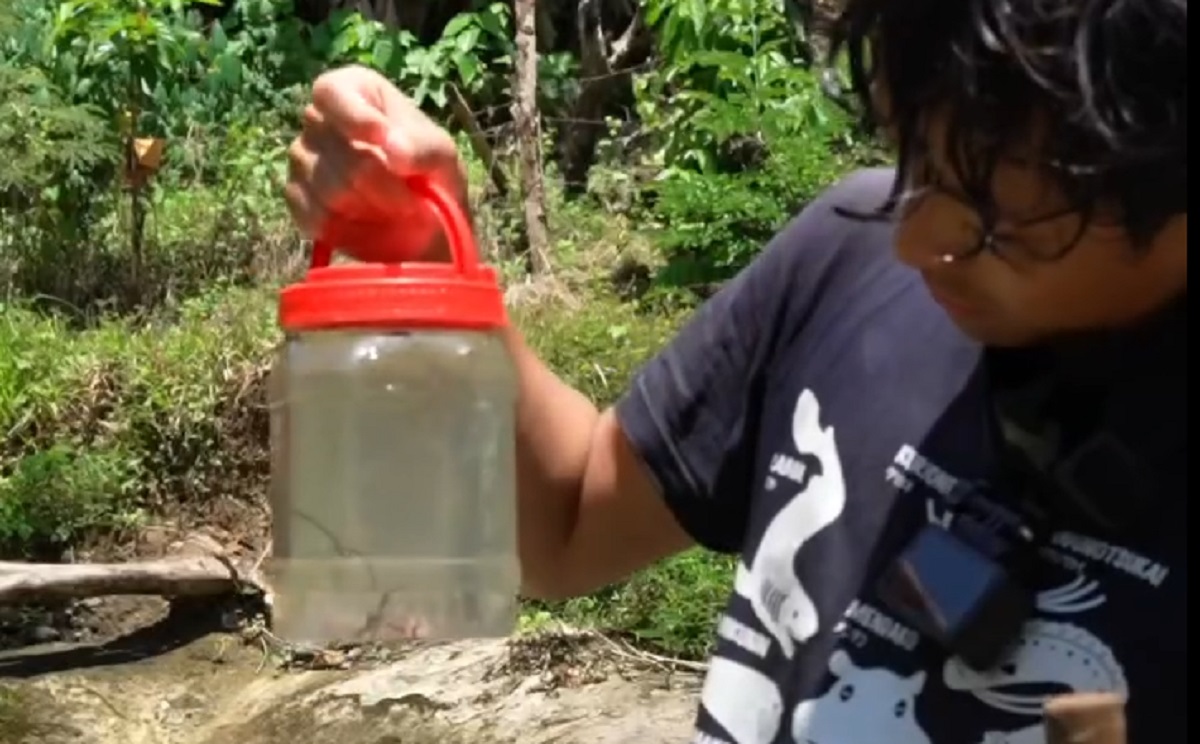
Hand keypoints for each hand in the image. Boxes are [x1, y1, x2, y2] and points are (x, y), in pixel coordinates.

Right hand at [285, 65, 468, 262]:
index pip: (331, 92)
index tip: (384, 138)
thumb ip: (422, 148)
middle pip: (337, 151)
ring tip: (393, 211)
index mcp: (355, 90)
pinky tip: (369, 226)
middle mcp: (319, 119)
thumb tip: (392, 149)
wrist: (423, 227)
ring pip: (328, 189)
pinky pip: (315, 217)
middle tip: (412, 200)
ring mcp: (302, 158)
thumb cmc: (433, 177)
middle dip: (382, 184)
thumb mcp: (443, 157)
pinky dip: (350, 229)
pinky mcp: (296, 198)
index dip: (354, 116)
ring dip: (371, 210)